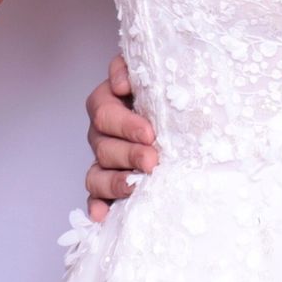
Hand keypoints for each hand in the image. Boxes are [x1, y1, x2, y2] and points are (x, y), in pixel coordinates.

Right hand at [84, 54, 158, 222]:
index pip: (103, 110)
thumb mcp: (157, 70)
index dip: (124, 124)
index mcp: (109, 101)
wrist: (186, 111)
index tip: (149, 132)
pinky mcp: (109, 182)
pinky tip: (103, 214)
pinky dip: (98, 205)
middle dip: (128, 154)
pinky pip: (96, 195)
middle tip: (152, 160)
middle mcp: (102, 131)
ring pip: (96, 173)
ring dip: (115, 181)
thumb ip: (135, 67)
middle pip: (102, 145)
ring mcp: (104, 159)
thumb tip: (121, 84)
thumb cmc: (171, 88)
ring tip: (136, 186)